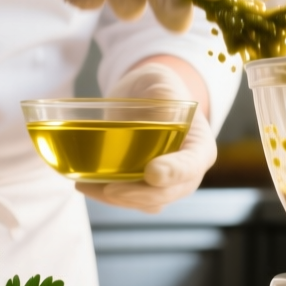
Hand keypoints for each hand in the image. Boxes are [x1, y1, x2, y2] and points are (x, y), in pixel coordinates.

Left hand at [77, 63, 216, 212]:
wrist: (144, 98)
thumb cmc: (157, 89)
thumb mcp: (162, 83)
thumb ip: (164, 96)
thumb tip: (161, 118)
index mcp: (199, 146)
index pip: (192, 164)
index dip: (174, 172)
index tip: (152, 172)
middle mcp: (187, 171)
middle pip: (169, 192)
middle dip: (140, 194)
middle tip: (111, 189)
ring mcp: (166, 183)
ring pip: (147, 202)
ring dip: (117, 199)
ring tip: (86, 184)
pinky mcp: (145, 188)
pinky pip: (130, 200)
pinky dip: (106, 196)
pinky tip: (85, 183)